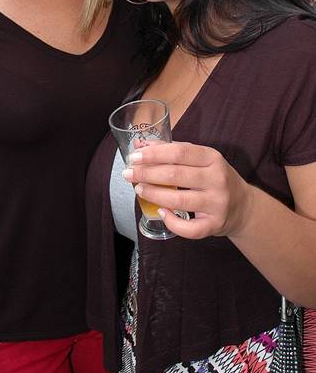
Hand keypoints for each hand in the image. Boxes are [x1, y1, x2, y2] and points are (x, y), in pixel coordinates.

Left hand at [122, 141, 253, 238]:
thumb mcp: (200, 159)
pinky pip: (189, 228)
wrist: (244, 207)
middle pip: (176, 174)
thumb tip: (140, 144)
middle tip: (129, 174)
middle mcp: (217, 179)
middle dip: (147, 174)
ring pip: (179, 200)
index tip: (134, 156)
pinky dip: (172, 221)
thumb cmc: (214, 178)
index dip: (154, 154)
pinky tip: (161, 212)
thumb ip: (171, 151)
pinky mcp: (215, 224)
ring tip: (138, 189)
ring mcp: (217, 203)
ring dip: (154, 194)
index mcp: (212, 157)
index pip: (179, 152)